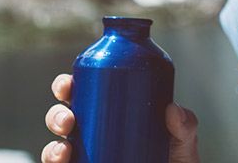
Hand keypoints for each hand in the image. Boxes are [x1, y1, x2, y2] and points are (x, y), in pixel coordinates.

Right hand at [41, 73, 200, 162]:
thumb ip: (185, 124)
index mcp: (110, 111)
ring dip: (52, 145)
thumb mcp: (182, 140)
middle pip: (63, 116)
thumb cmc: (175, 160)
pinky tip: (62, 161)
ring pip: (57, 146)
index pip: (83, 91)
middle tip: (69, 118)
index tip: (68, 83)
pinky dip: (53, 162)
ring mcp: (86, 156)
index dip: (68, 84)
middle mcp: (92, 132)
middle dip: (56, 113)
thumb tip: (173, 109)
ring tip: (65, 148)